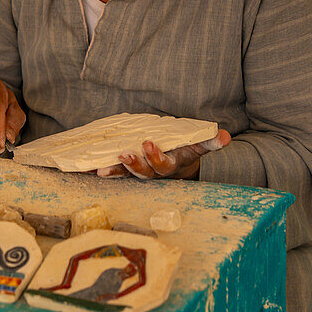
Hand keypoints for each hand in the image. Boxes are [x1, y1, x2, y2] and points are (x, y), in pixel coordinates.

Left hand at [94, 131, 231, 179]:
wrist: (178, 164)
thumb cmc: (184, 150)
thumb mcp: (197, 146)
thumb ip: (209, 142)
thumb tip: (225, 137)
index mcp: (172, 165)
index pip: (165, 163)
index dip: (157, 156)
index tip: (148, 144)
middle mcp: (154, 172)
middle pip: (144, 172)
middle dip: (134, 163)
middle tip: (125, 153)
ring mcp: (140, 172)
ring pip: (126, 174)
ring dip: (114, 171)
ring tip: (100, 170)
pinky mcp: (127, 168)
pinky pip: (113, 170)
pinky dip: (100, 169)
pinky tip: (86, 169)